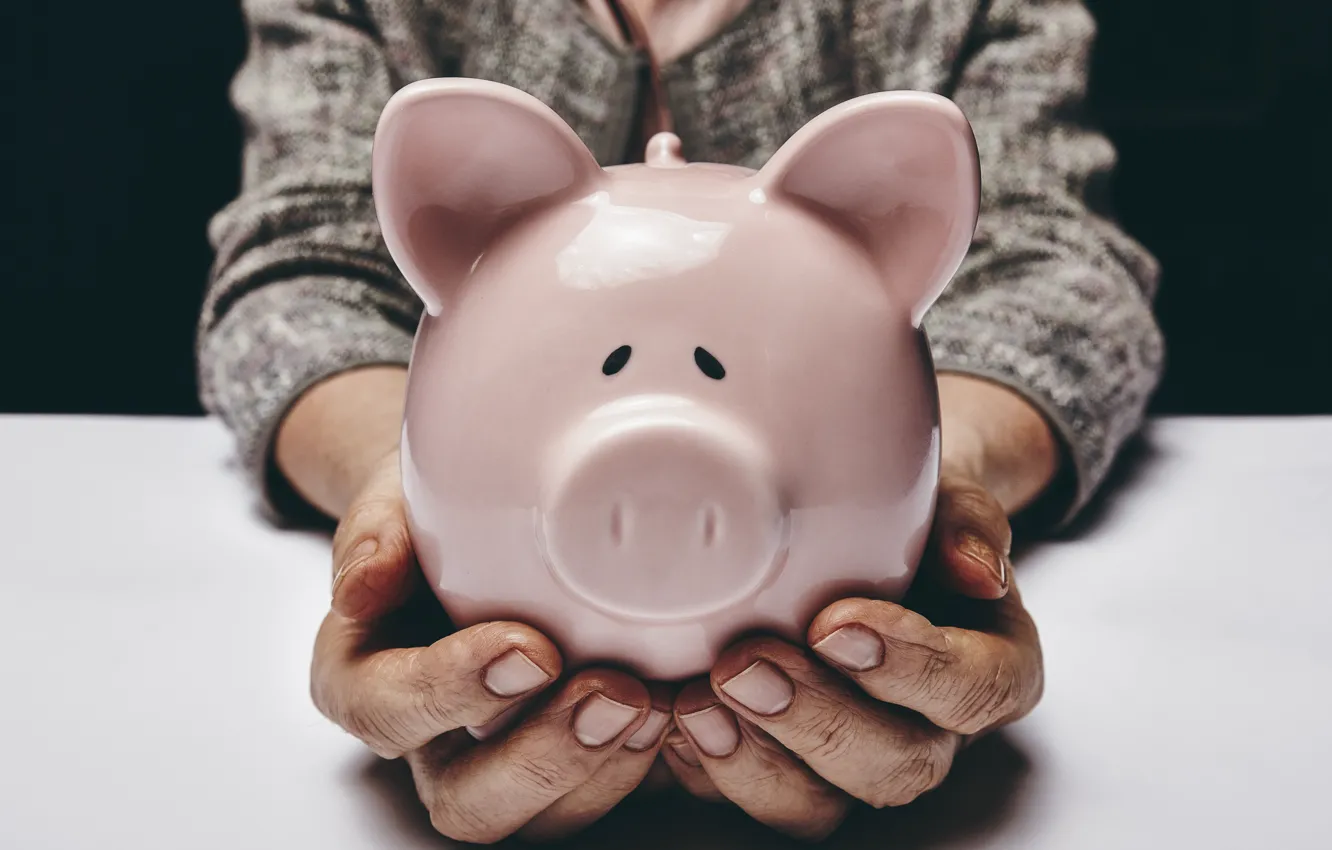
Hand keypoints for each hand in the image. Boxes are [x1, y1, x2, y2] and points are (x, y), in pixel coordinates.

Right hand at [310, 450, 673, 842]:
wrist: (482, 509)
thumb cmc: (434, 509)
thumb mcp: (395, 500)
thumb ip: (375, 534)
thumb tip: (361, 587)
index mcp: (365, 678)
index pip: (387, 712)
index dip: (455, 692)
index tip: (530, 648)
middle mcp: (428, 740)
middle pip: (465, 800)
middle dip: (544, 756)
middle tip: (612, 693)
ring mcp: (496, 761)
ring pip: (538, 817)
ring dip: (603, 769)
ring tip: (654, 702)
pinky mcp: (563, 763)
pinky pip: (598, 796)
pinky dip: (643, 763)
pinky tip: (676, 708)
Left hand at [661, 375, 1053, 838]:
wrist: (849, 525)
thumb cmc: (902, 518)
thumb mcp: (942, 496)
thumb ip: (967, 521)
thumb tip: (977, 571)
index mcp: (986, 667)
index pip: (977, 689)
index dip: (914, 667)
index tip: (836, 622)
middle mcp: (929, 731)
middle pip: (898, 763)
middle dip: (817, 719)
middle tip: (745, 664)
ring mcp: (854, 763)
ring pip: (822, 803)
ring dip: (755, 759)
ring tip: (696, 703)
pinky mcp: (784, 774)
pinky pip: (750, 797)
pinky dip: (703, 766)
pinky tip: (669, 720)